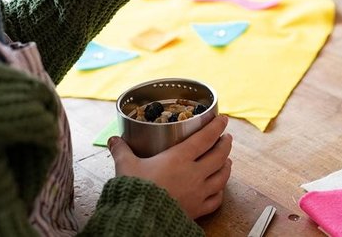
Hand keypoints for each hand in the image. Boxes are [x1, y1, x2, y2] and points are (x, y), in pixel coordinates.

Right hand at [108, 115, 232, 218]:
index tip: (224, 119)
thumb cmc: (135, 189)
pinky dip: (220, 192)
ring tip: (228, 160)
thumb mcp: (126, 166)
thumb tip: (113, 139)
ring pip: (222, 176)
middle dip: (225, 144)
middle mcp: (194, 173)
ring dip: (227, 166)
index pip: (205, 138)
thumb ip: (122, 151)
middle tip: (227, 137)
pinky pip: (216, 200)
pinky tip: (219, 188)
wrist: (139, 221)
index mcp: (180, 157)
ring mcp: (198, 192)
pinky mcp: (197, 210)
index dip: (217, 127)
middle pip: (219, 155)